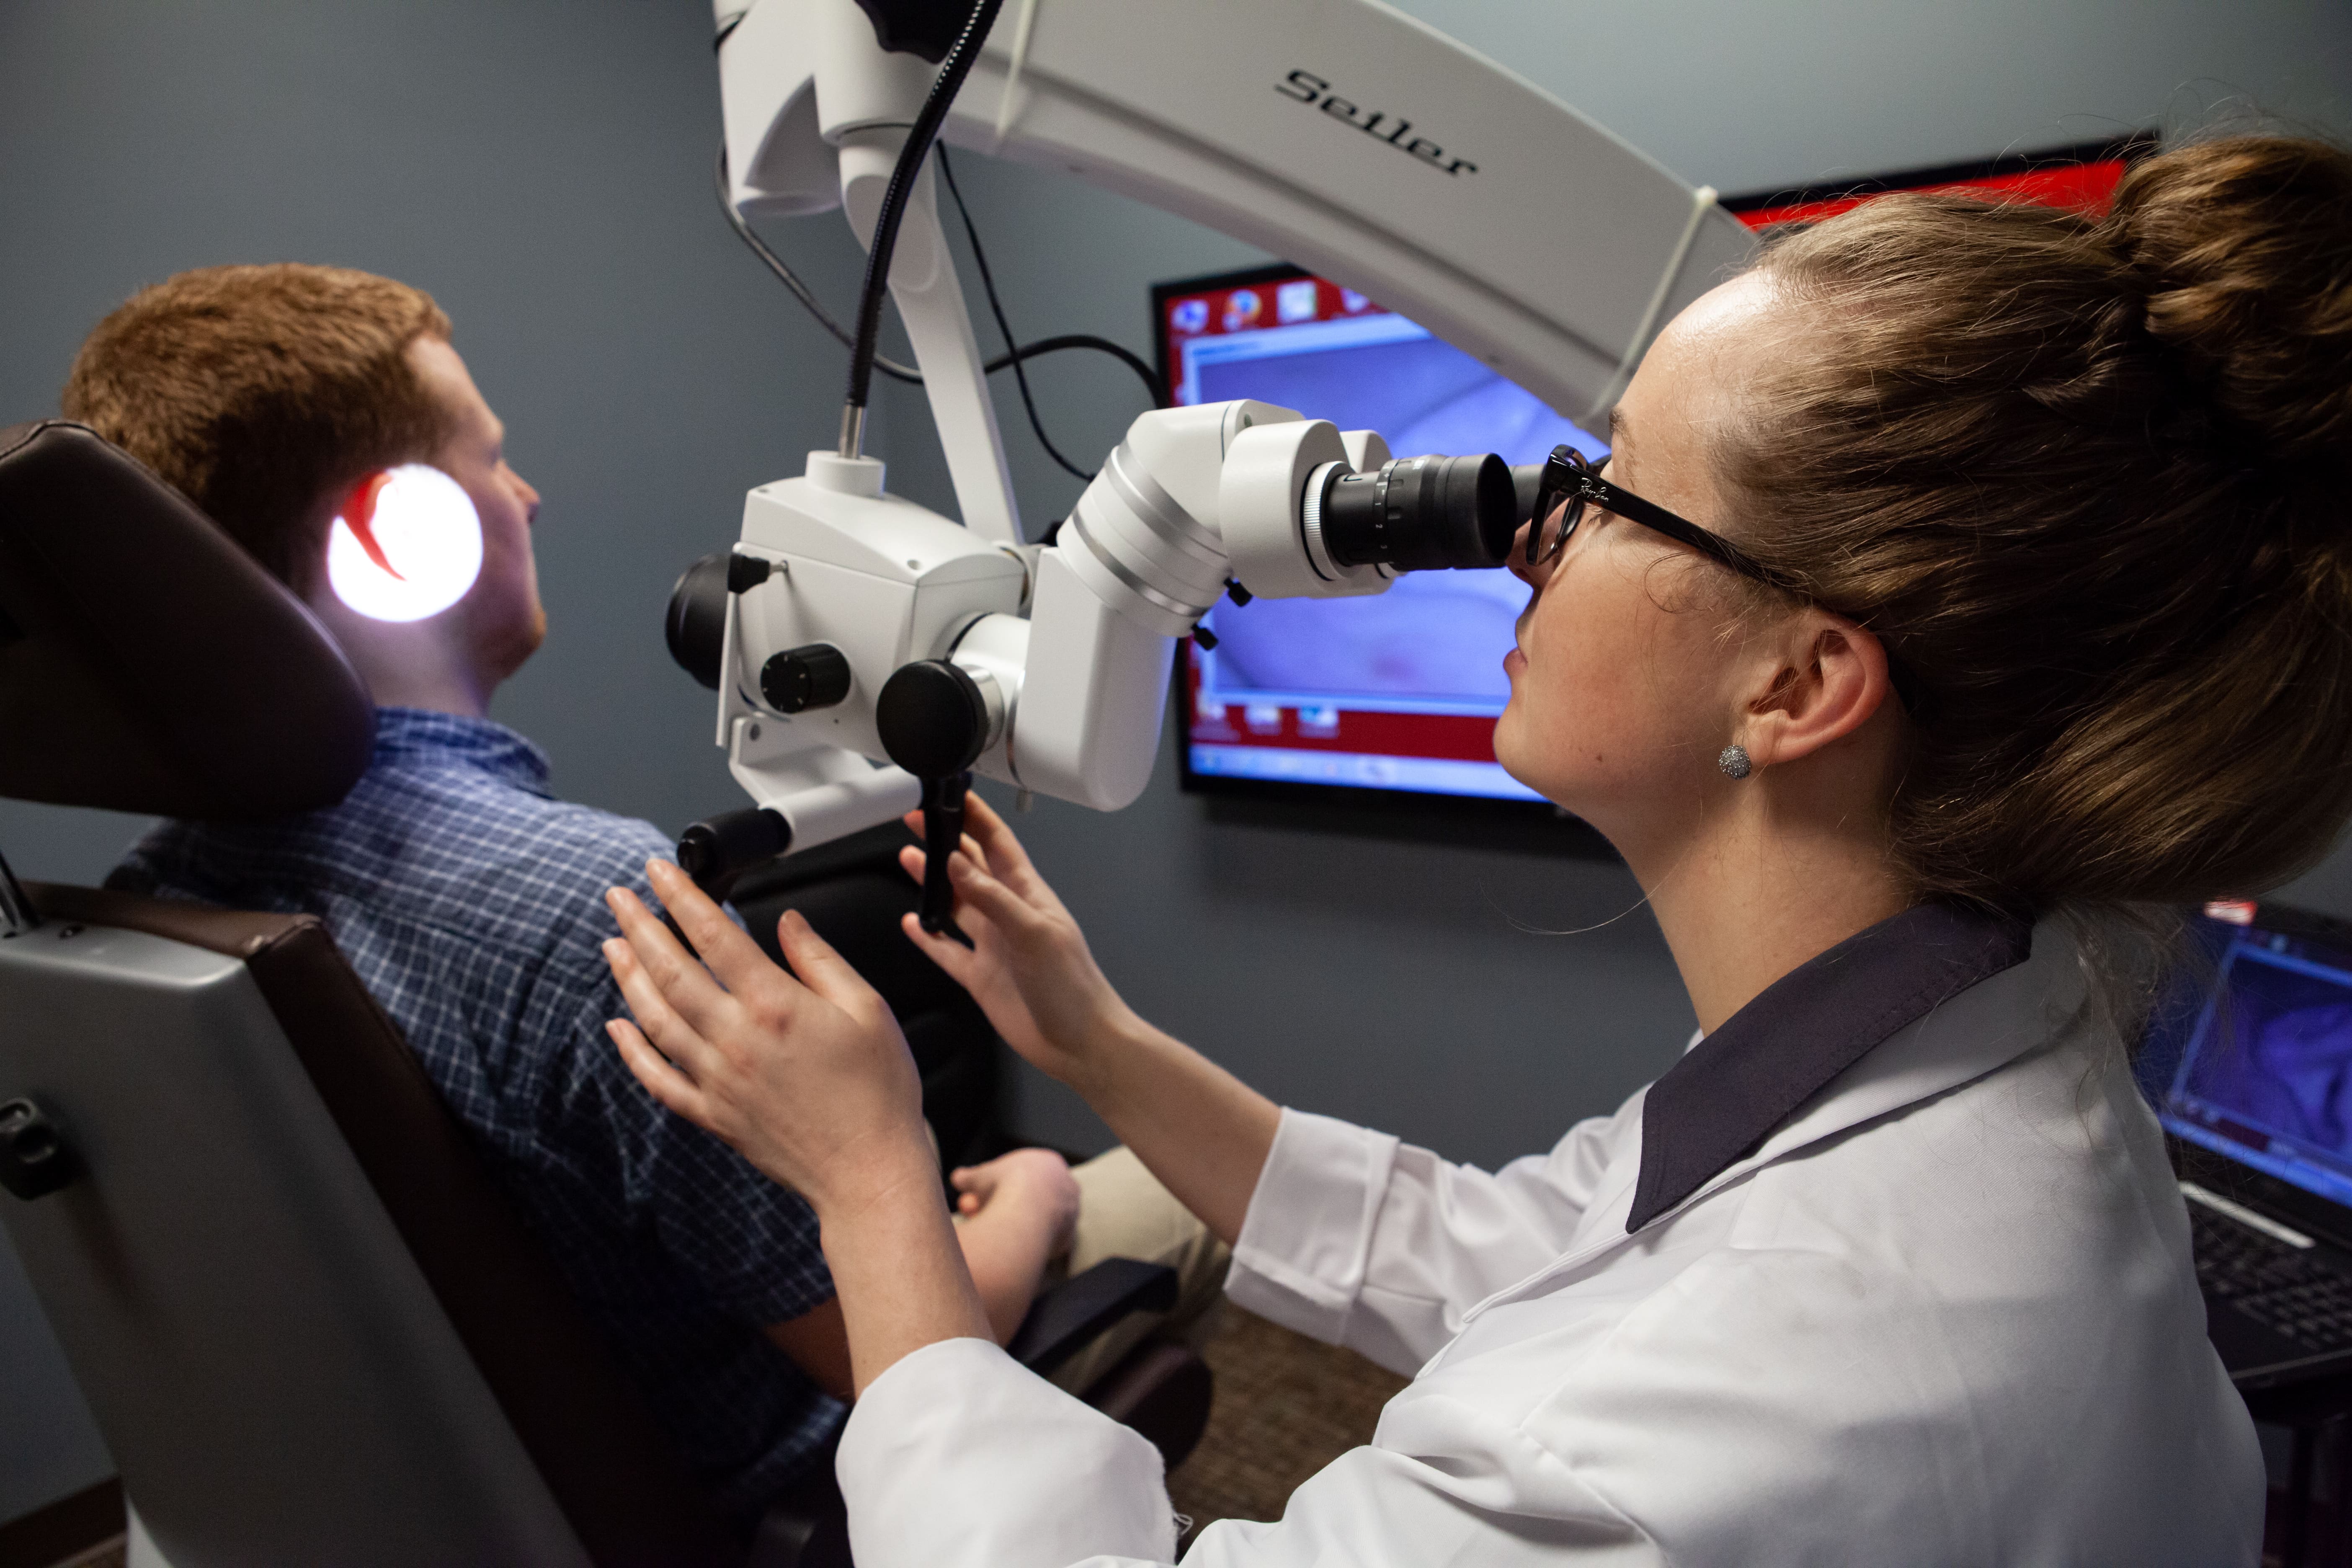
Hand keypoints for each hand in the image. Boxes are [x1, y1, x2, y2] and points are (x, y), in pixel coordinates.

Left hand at [601, 858, 933, 1216]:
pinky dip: (632, 1052)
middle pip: (670, 972)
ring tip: (611, 945)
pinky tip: (618, 1027)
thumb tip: (788, 922)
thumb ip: (821, 960)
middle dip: (639, 927)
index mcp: (776, 1007)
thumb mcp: (868, 1009)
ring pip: (655, 1020)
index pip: (713, 935)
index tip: (660, 870)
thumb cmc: (879, 1093)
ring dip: (628, 978)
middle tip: (617, 896)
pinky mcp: (714, 1115)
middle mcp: (737, 1041)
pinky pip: (658, 1080)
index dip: (681, 896)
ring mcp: (718, 1080)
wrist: (869, 1171)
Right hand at [897, 794, 1134, 1088]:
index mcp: (1028, 896)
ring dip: (932, 883)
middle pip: (970, 869)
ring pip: (955, 905)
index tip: (953, 795)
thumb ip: (995, 898)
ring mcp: (993, 945)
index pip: (998, 844)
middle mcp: (1008, 915)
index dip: (975, 818)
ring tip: (908, 858)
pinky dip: (929, 936)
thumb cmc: (1074, 988)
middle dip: (945, 842)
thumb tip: (959, 866)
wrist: (1080, 1044)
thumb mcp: (1035, 933)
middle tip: (917, 820)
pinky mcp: (980, 977)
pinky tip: (913, 923)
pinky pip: (948, 951)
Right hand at [951, 1148, 1079, 1257]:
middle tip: (970, 1213)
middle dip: (994, 1206)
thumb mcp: (978, 1176)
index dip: (990, 1186)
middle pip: (1025, 1198)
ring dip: (1006, 1223)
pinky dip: (1020, 1242)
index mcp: (1049, 1163)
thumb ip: (969, 1176)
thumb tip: (958, 1178)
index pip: (1018, 1176)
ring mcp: (1070, 1213)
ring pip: (1032, 1220)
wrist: (1025, 1213)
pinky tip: (1002, 1245)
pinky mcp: (1067, 1239)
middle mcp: (1065, 1186)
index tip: (972, 1198)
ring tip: (981, 1227)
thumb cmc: (1002, 1186)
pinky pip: (1040, 1242)